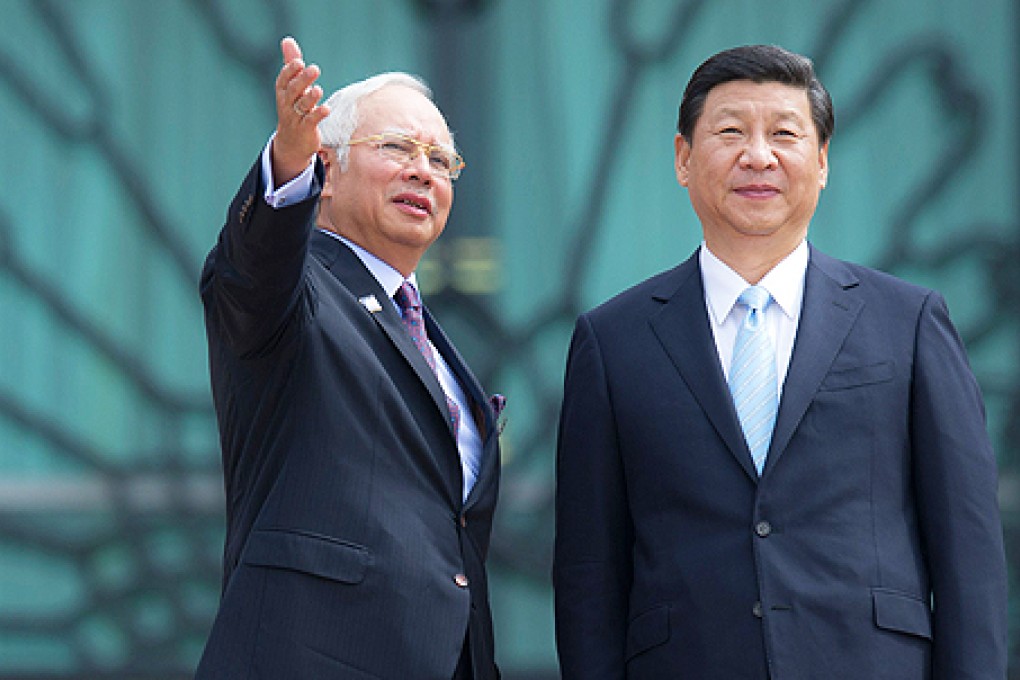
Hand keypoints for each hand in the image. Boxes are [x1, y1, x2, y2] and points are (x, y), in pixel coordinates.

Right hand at [272, 36, 329, 185]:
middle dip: (302, 80)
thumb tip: (287, 40)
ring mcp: (296, 118)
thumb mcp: (292, 87)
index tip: (299, 62)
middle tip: (314, 69)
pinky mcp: (306, 130)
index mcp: (283, 93)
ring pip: (301, 106)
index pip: (283, 80)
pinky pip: (311, 122)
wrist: (292, 143)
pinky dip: (318, 115)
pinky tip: (326, 109)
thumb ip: (291, 64)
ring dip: (310, 98)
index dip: (290, 71)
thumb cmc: (294, 109)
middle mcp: (287, 105)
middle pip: (293, 91)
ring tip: (319, 89)